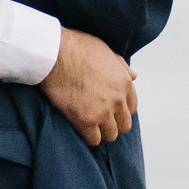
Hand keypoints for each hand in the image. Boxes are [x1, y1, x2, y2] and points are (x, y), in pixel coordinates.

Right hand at [40, 28, 135, 145]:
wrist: (54, 54)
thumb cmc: (76, 48)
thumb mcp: (106, 50)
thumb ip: (121, 66)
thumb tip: (133, 76)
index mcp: (124, 82)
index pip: (132, 107)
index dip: (120, 109)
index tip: (111, 110)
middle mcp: (117, 99)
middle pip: (124, 124)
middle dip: (113, 122)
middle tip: (99, 119)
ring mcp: (102, 111)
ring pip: (110, 135)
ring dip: (101, 131)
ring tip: (89, 124)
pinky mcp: (85, 121)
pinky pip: (93, 140)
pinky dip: (87, 137)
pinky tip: (80, 128)